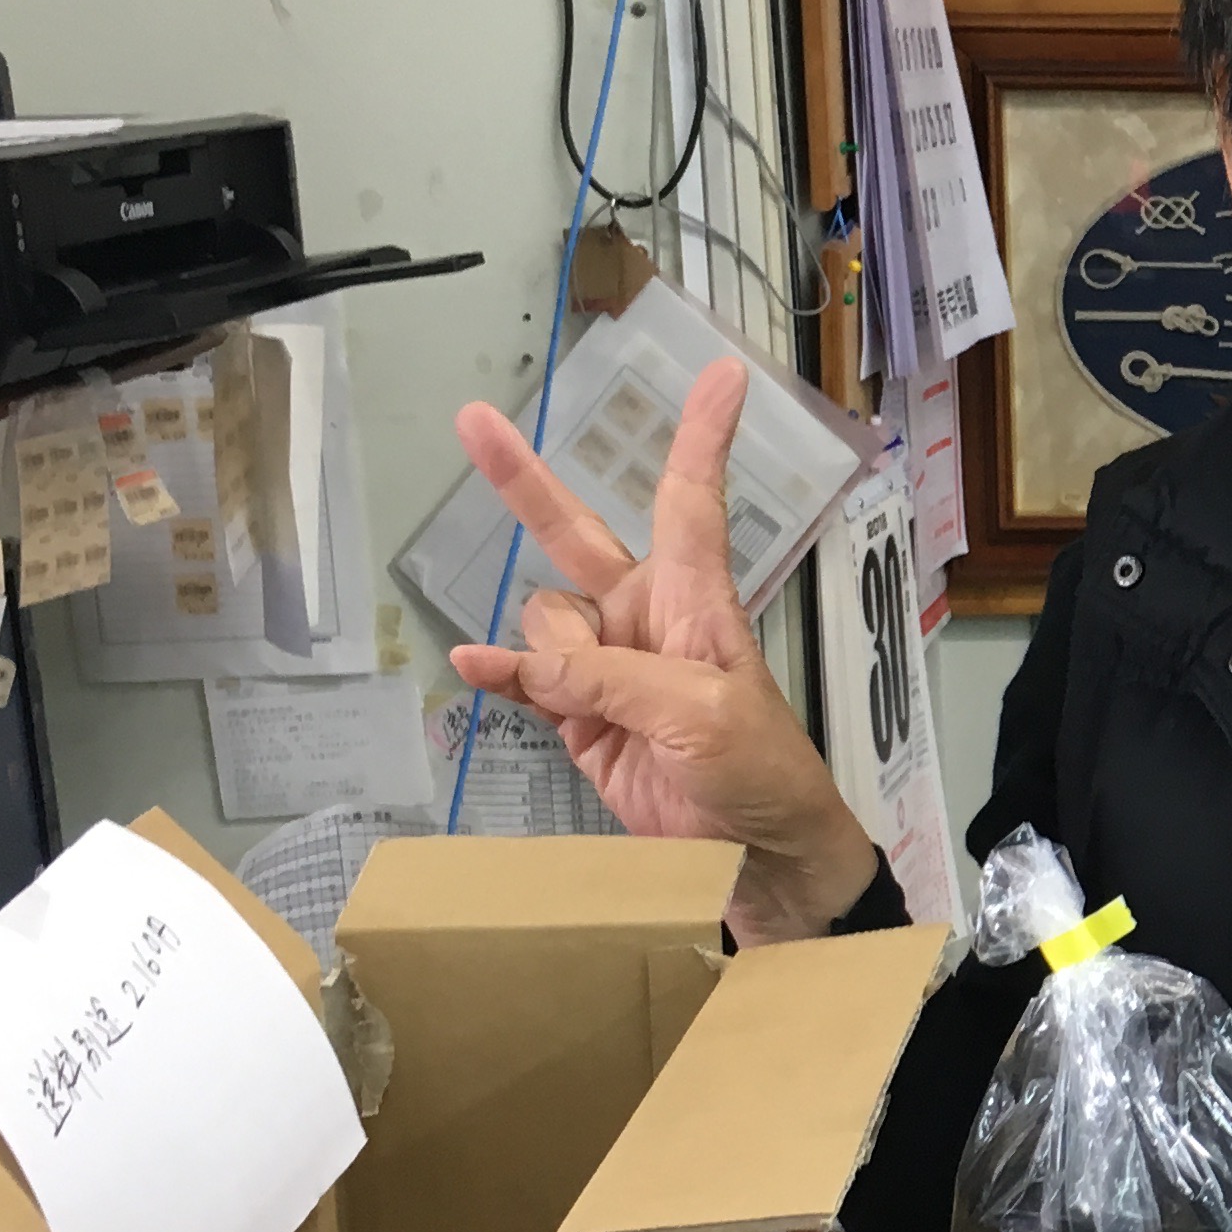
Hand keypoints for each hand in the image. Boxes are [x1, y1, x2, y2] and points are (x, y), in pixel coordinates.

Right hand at [446, 357, 881, 945]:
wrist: (759, 858)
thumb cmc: (761, 773)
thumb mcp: (699, 714)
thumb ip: (612, 678)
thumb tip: (528, 659)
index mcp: (695, 600)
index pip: (691, 501)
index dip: (701, 436)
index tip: (724, 373)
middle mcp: (647, 621)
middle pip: (577, 535)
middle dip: (525, 482)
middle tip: (472, 421)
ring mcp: (610, 671)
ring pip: (544, 626)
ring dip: (549, 658)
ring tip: (596, 710)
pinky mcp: (584, 723)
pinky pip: (526, 682)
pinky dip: (498, 674)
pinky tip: (470, 666)